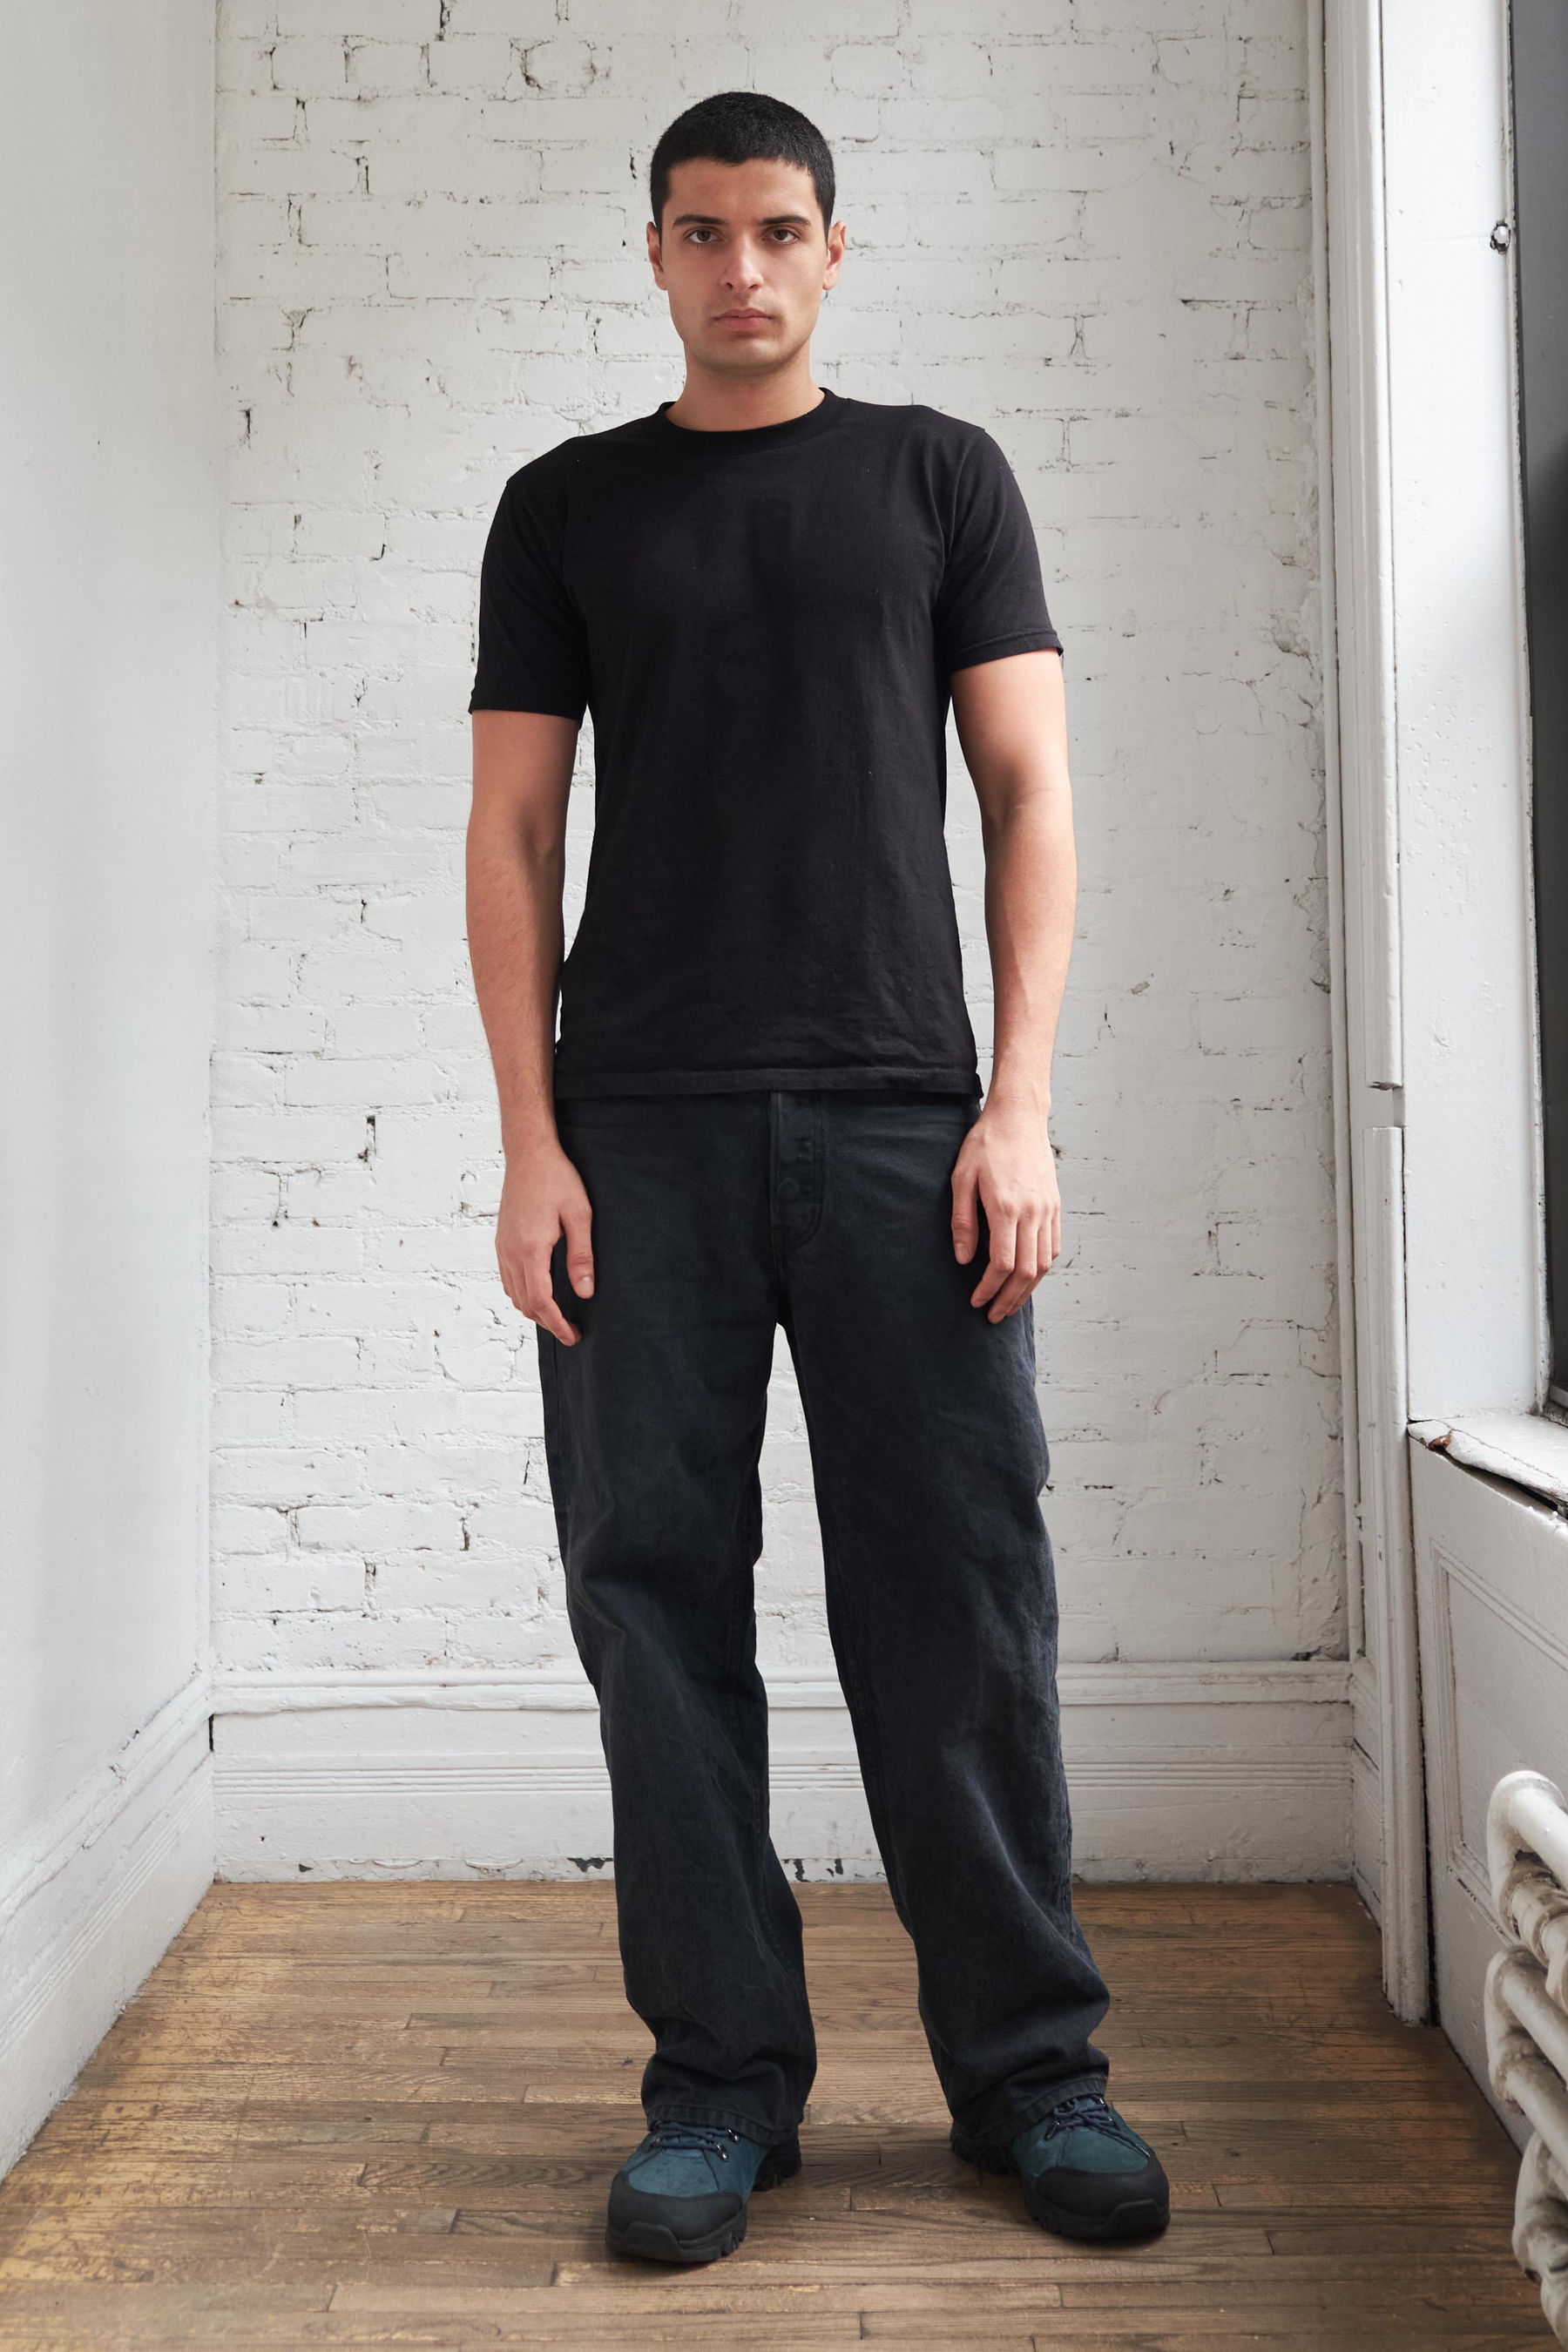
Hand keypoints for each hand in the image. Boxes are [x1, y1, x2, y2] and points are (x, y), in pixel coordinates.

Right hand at [495, 1139, 593, 1345]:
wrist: (528, 1154)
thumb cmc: (557, 1179)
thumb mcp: (579, 1215)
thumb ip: (581, 1255)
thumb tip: (585, 1292)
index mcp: (531, 1249)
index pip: (541, 1301)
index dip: (557, 1324)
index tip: (573, 1336)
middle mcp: (511, 1252)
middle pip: (525, 1303)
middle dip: (548, 1323)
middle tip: (570, 1332)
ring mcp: (503, 1247)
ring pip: (513, 1294)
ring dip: (534, 1311)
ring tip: (557, 1317)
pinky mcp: (501, 1241)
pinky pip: (507, 1279)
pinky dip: (522, 1294)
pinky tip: (538, 1293)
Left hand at [950, 1096, 1060, 1321]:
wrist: (1019, 1118)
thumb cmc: (986, 1145)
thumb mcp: (962, 1179)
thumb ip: (963, 1222)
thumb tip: (963, 1260)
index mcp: (1007, 1207)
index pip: (1002, 1264)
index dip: (989, 1288)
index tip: (975, 1300)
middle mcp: (1033, 1212)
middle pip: (1025, 1271)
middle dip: (1008, 1298)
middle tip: (993, 1315)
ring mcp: (1048, 1210)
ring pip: (1043, 1264)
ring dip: (1027, 1290)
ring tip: (1009, 1304)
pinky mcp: (1055, 1206)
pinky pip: (1053, 1247)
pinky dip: (1041, 1269)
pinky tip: (1027, 1278)